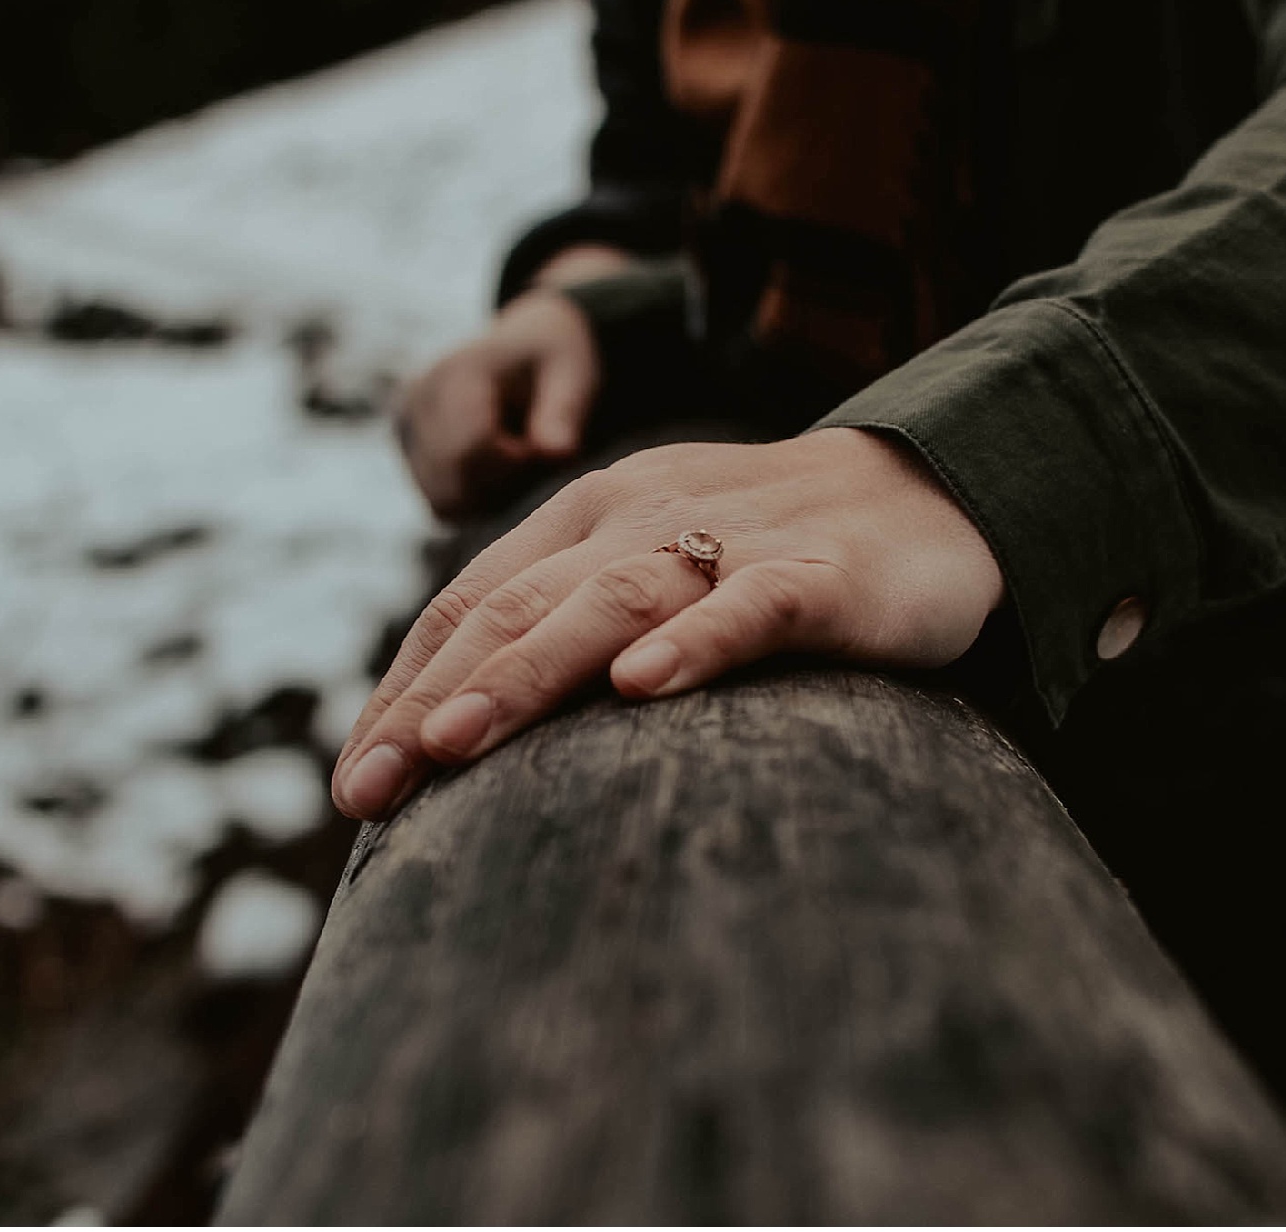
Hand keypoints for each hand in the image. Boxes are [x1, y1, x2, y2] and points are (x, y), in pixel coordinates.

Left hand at [333, 427, 1005, 818]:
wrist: (931, 495)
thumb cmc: (773, 556)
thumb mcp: (655, 576)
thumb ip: (572, 629)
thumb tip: (462, 741)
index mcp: (592, 516)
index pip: (474, 601)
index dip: (405, 686)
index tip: (355, 781)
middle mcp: (643, 516)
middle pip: (518, 606)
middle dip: (431, 699)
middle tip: (368, 791)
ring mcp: (733, 539)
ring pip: (611, 600)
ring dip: (526, 673)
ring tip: (454, 744)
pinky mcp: (820, 575)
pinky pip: (748, 605)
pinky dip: (692, 641)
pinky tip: (641, 686)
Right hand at [395, 289, 600, 519]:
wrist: (521, 342)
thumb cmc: (549, 355)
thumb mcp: (570, 370)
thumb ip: (564, 412)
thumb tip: (558, 455)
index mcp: (456, 372)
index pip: (471, 449)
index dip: (516, 464)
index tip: (543, 448)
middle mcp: (417, 400)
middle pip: (454, 482)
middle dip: (503, 487)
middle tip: (534, 458)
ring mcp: (405, 427)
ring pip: (444, 501)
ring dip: (488, 498)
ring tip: (516, 460)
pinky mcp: (408, 451)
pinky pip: (440, 502)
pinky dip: (474, 499)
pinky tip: (497, 471)